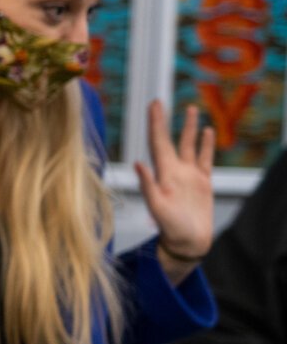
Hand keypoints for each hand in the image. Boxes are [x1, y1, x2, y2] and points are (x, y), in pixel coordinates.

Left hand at [135, 101, 214, 264]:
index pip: (157, 141)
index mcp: (162, 173)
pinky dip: (205, 145)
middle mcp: (174, 170)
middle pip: (169, 139)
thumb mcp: (157, 207)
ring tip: (191, 109)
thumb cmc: (170, 228)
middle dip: (165, 120)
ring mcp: (188, 175)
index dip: (155, 122)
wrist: (187, 243)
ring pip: (188, 145)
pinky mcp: (202, 182)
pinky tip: (207, 132)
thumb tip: (137, 162)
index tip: (153, 104)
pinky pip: (205, 159)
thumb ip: (147, 185)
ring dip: (189, 128)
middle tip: (161, 101)